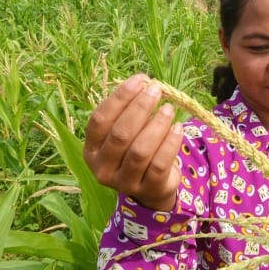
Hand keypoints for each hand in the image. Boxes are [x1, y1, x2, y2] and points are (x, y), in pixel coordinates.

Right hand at [84, 74, 182, 210]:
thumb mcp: (126, 133)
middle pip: (120, 134)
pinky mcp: (147, 189)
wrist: (152, 187)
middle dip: (140, 108)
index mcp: (91, 150)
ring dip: (157, 125)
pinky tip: (177, 128)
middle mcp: (102, 168)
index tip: (139, 80)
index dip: (119, 98)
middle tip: (156, 90)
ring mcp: (124, 182)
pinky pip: (159, 164)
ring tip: (168, 109)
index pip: (100, 120)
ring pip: (140, 151)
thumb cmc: (135, 150)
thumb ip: (129, 112)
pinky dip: (170, 143)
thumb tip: (144, 84)